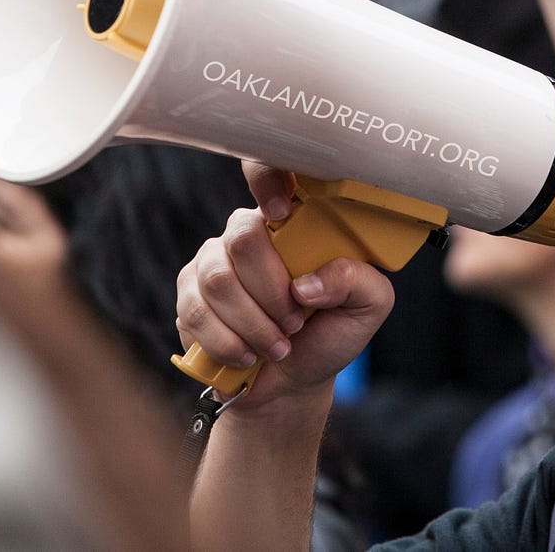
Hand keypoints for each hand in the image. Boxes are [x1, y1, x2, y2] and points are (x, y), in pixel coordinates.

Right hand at [174, 163, 394, 409]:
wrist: (294, 382)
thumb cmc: (329, 333)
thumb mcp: (366, 306)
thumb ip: (357, 280)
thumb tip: (307, 283)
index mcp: (289, 222)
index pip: (267, 173)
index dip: (267, 181)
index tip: (282, 213)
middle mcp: (245, 234)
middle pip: (243, 240)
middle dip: (272, 292)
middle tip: (294, 323)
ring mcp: (210, 263)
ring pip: (218, 281)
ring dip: (253, 325)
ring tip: (277, 346)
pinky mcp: (188, 297)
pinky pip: (195, 312)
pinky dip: (227, 343)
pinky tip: (248, 355)